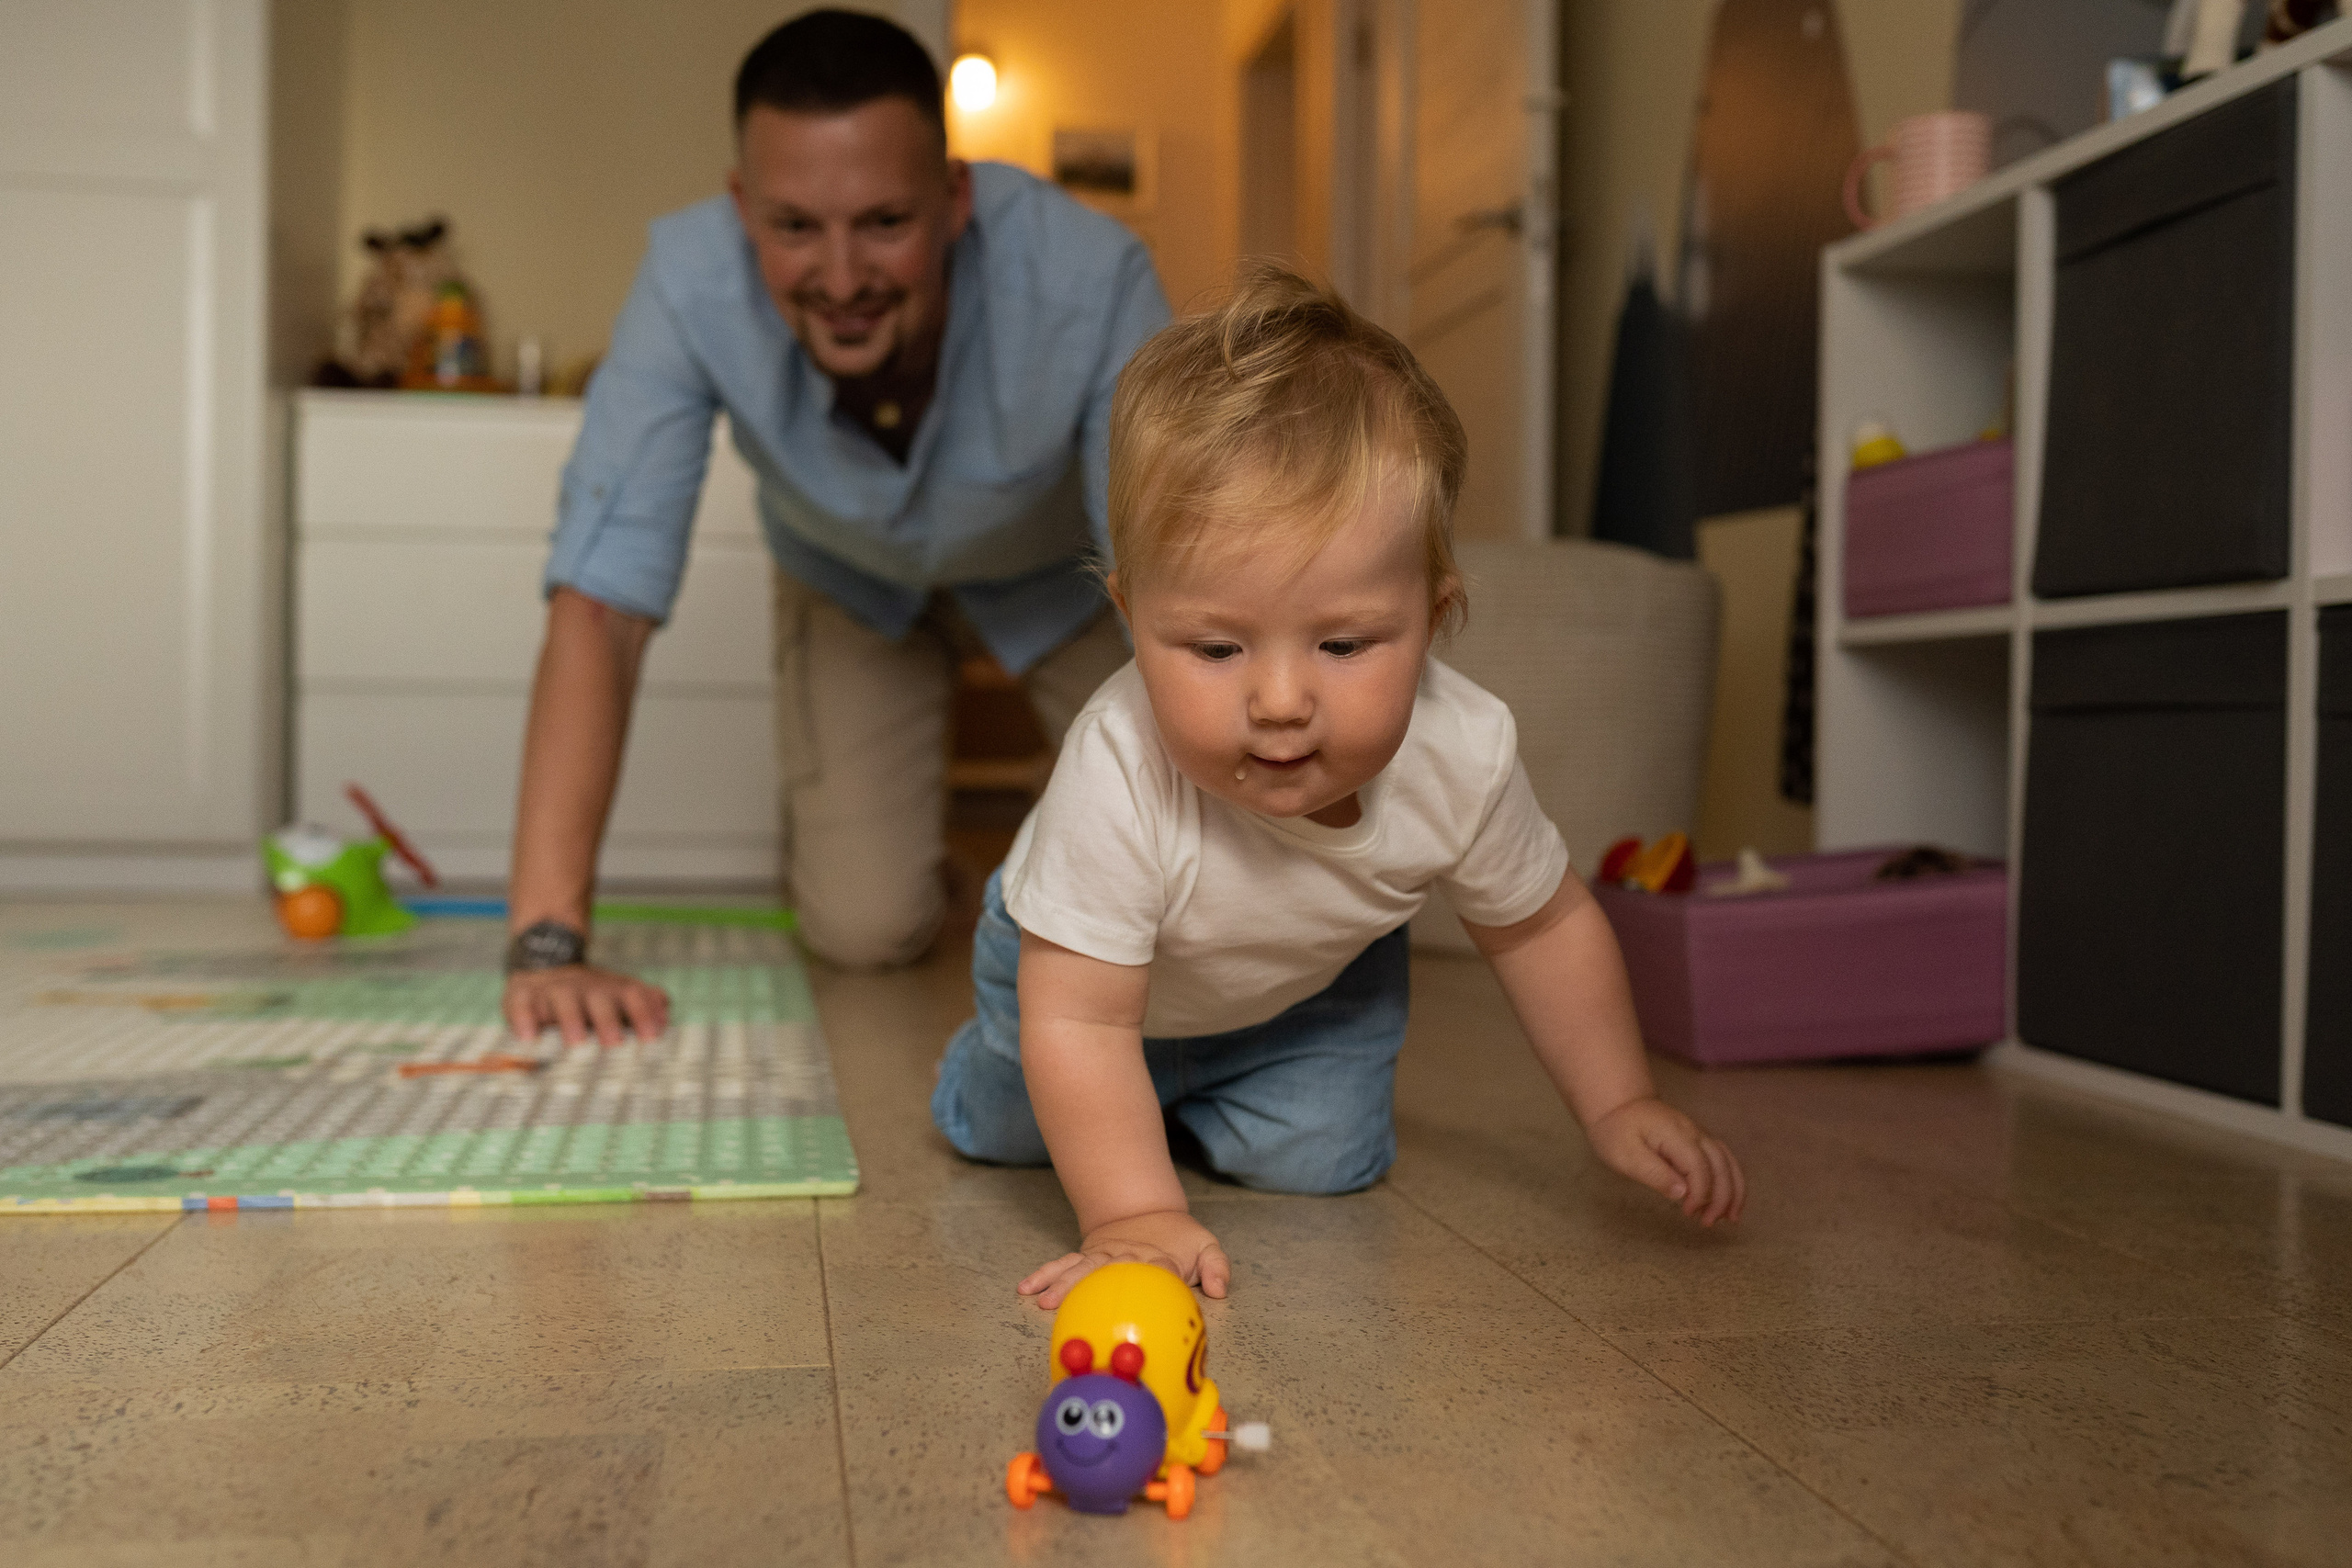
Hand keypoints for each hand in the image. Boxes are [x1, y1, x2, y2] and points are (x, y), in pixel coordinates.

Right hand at [503, 964, 670, 1046]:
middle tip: (614, 1043)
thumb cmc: (589, 992)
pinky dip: (524, 1019)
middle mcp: (584, 987)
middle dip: (607, 1019)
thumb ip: (644, 1001)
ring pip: (562, 1000)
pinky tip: (528, 1038)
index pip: (632, 995)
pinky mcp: (522, 995)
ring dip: (571, 1019)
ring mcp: (553, 990)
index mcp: (610, 987)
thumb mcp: (617, 991)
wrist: (544, 960)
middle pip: (598, 998)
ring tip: (576, 1041)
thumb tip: (666, 1009)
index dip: (643, 1013)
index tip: (652, 1037)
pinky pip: (521, 1005)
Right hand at [1016, 1209, 1230, 1310]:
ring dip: (1058, 1283)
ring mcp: (1102, 1256)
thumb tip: (1221, 1289)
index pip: (1156, 1272)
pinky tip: (1027, 1287)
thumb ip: (1216, 1267)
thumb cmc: (1179, 1238)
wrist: (1148, 1210)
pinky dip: (1045, 1274)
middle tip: (1061, 1304)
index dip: (1151, 1282)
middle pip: (1104, 1271)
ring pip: (1078, 1268)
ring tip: (1040, 1300)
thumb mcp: (1206, 1246)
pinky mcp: (1088, 1256)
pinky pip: (1064, 1264)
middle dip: (1082, 1286)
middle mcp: (1125, 1257)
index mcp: (1157, 1258)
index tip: (1139, 1299)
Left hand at [1586, 1097, 1744, 1226]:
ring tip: (1730, 1218)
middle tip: (1708, 1223)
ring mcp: (1700, 1134)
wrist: (1618, 1105)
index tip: (1688, 1213)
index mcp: (1675, 1134)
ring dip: (1733, 1190)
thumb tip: (1682, 1194)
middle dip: (1721, 1197)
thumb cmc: (1617, 1132)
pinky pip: (1724, 1159)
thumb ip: (1654, 1173)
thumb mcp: (1625, 1155)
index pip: (1699, 1166)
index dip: (1700, 1193)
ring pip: (1728, 1162)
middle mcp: (1694, 1132)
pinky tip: (1729, 1200)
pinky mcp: (1700, 1140)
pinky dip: (1732, 1180)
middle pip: (1720, 1164)